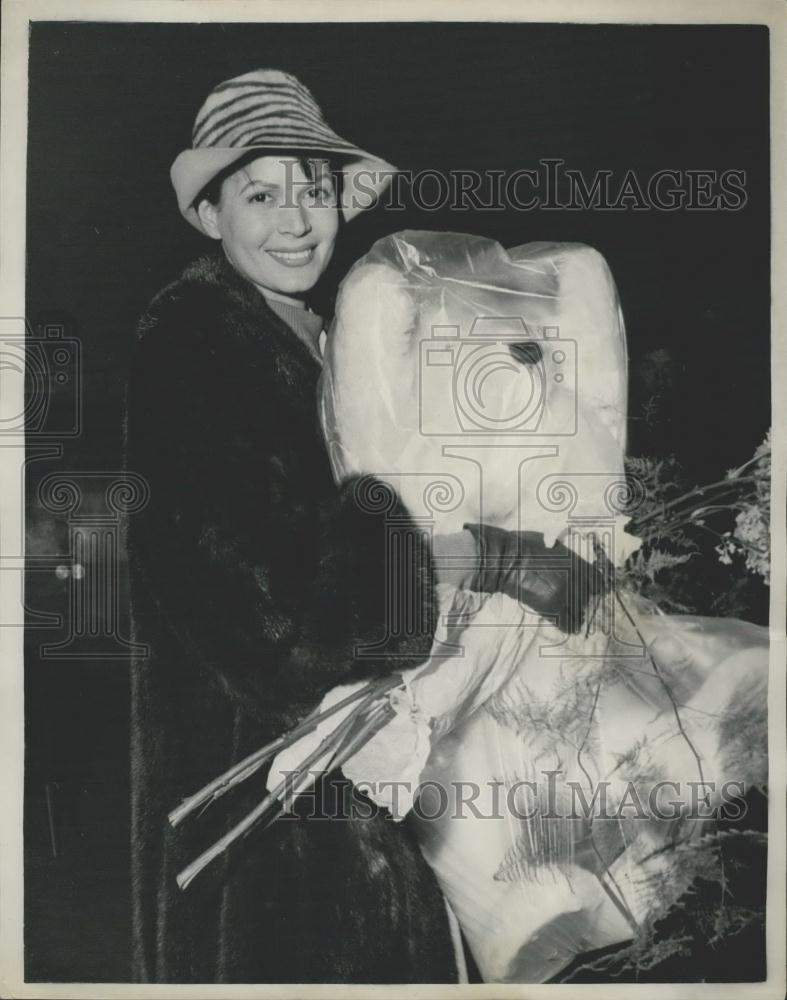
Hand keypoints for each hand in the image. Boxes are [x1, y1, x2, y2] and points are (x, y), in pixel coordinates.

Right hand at [463, 523, 609, 633]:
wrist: (508, 560)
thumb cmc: (527, 547)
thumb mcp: (555, 546)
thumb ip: (569, 557)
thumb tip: (577, 565)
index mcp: (577, 563)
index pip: (600, 581)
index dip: (598, 587)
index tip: (596, 591)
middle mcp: (575, 580)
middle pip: (592, 599)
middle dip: (587, 601)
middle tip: (581, 603)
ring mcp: (564, 595)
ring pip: (581, 613)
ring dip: (578, 613)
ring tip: (574, 614)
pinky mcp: (551, 608)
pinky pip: (568, 624)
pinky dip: (569, 625)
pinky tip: (569, 624)